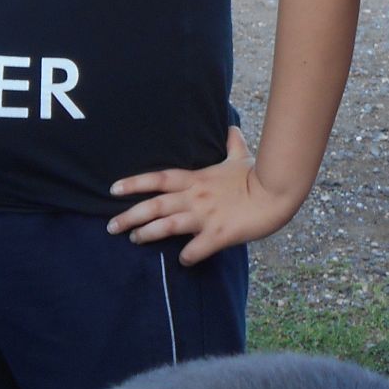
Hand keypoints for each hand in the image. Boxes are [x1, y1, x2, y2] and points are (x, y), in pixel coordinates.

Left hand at [107, 127, 304, 264]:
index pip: (159, 179)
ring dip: (148, 234)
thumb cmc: (258, 174)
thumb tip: (231, 128)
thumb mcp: (241, 156)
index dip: (135, 183)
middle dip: (129, 216)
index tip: (113, 189)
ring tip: (135, 240)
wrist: (277, 191)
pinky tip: (183, 260)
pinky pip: (196, 249)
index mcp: (197, 179)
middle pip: (155, 205)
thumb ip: (232, 144)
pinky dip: (187, 256)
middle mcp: (196, 197)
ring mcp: (206, 216)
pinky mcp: (219, 235)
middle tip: (111, 227)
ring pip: (167, 226)